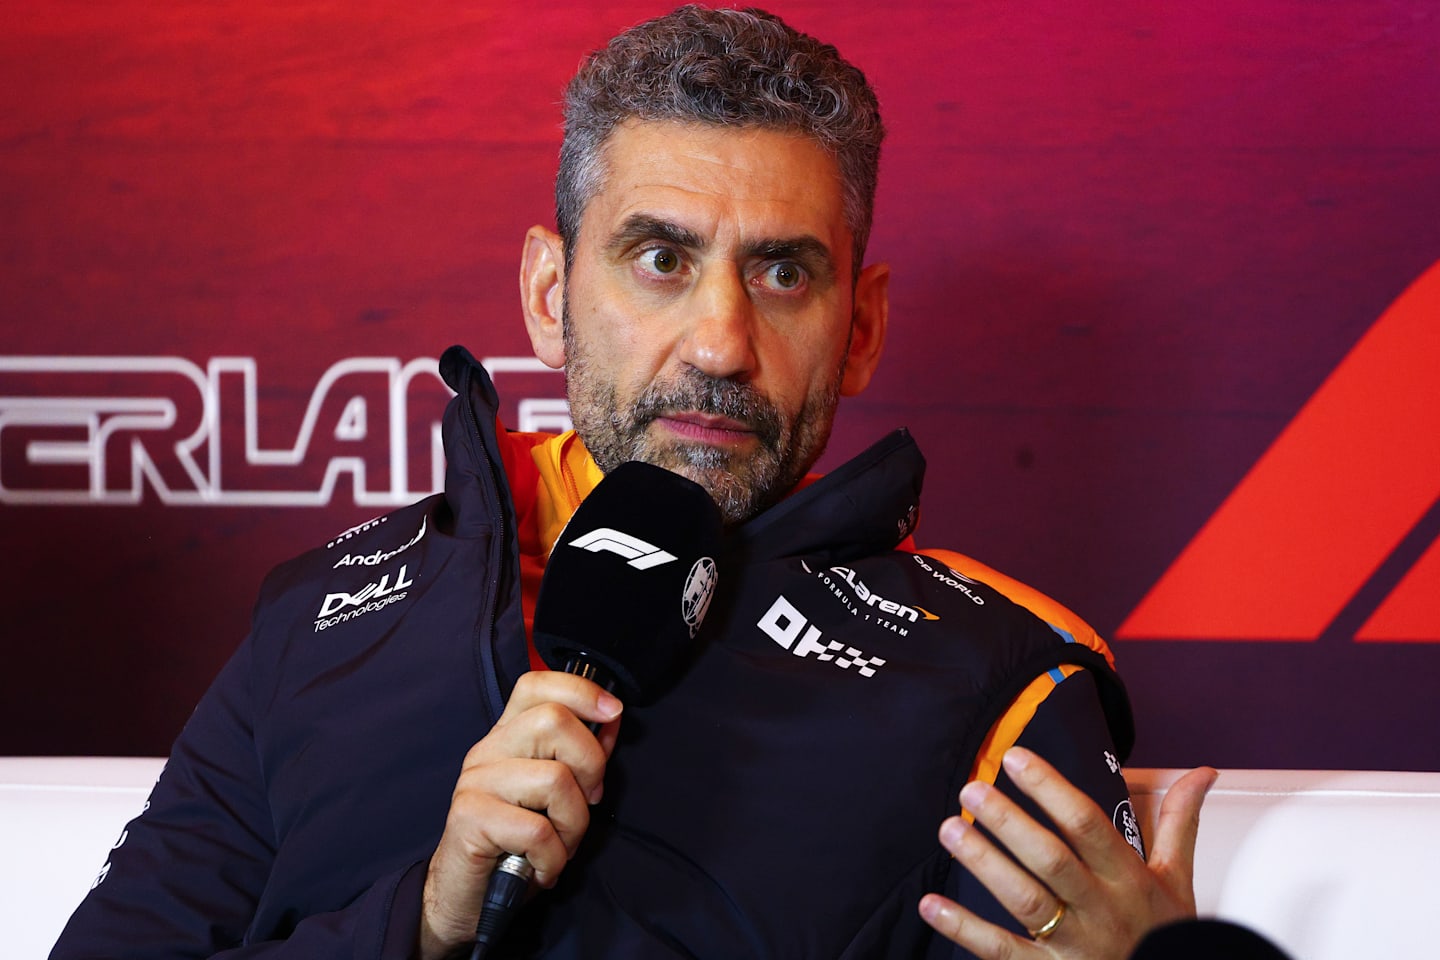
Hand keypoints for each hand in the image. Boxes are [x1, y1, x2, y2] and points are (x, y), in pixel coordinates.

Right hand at [417, 671, 622, 959]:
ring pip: (555, 779)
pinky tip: (541, 868)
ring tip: (559, 846)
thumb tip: (611, 720)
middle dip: (590, 767)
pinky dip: (553, 857)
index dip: (581, 690)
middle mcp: (488, 750)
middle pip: (554, 721)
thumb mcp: (555, 798)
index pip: (537, 684)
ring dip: (573, 825)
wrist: (466, 899)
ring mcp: (475, 781)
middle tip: (585, 805)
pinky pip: (537, 830)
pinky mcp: (469, 818)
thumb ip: (580, 756)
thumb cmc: (517, 846)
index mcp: (508, 736)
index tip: (612, 713)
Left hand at [918, 747, 1217, 959]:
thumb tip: (1202, 771)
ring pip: (1025, 901)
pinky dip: (964, 929)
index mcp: (1127, 879)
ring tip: (951, 828)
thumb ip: (1180, 821)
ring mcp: (1072, 945)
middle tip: (972, 789)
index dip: (1050, 788)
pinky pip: (1002, 951)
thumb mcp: (1178, 880)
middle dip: (1010, 823)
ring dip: (985, 864)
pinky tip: (931, 904)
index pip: (1087, 825)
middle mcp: (1099, 909)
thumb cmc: (1166, 937)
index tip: (1014, 758)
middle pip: (1051, 859)